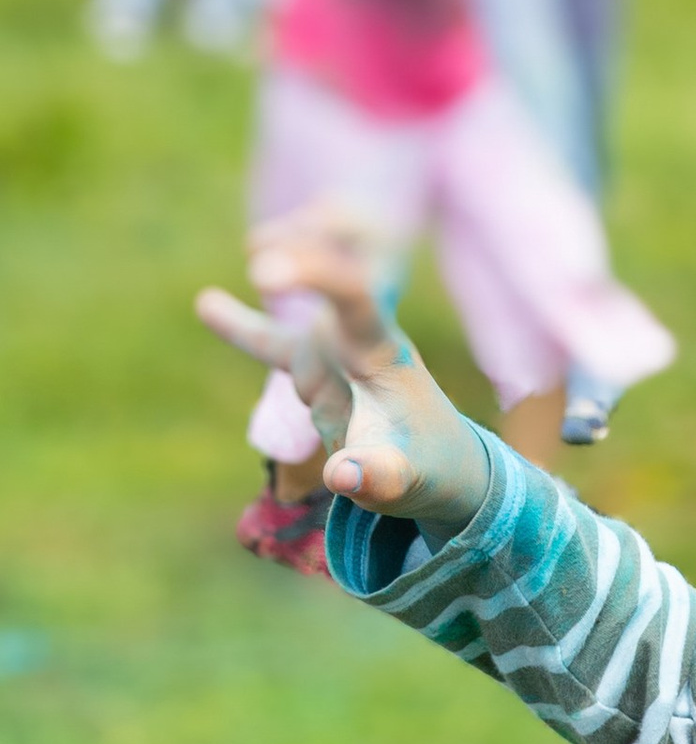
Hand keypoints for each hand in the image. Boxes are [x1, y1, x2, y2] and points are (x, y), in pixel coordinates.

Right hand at [195, 216, 490, 537]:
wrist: (441, 463)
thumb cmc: (428, 469)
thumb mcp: (410, 480)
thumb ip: (380, 476)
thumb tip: (341, 476)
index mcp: (386, 352)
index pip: (355, 300)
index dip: (317, 278)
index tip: (268, 271)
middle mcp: (356, 337)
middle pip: (319, 293)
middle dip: (296, 269)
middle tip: (260, 262)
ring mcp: (331, 350)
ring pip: (285, 331)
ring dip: (259, 316)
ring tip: (235, 286)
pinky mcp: (311, 368)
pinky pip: (267, 346)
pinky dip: (239, 328)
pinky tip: (206, 303)